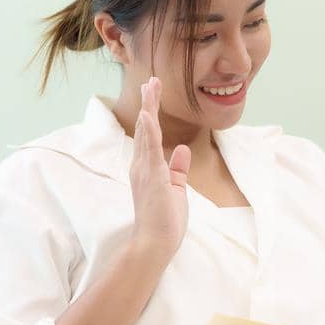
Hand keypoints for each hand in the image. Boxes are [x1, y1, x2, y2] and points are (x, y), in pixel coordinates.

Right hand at [128, 76, 191, 262]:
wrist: (155, 243)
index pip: (148, 135)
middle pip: (144, 127)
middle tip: (151, 81)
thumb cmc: (164, 220)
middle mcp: (141, 165)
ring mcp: (144, 171)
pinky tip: (147, 115)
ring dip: (148, 109)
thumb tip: (182, 149)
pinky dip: (148, 132)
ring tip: (150, 87)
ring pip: (145, 133)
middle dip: (148, 103)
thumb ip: (178, 168)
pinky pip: (149, 151)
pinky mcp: (151, 178)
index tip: (153, 93)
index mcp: (148, 168)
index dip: (150, 113)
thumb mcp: (176, 188)